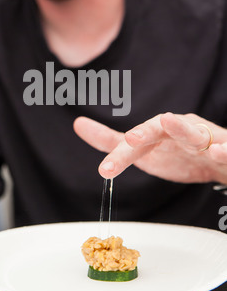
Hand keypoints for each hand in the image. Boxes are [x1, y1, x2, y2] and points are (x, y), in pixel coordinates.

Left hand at [73, 112, 226, 184]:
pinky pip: (224, 147)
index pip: (135, 141)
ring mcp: (202, 137)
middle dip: (146, 131)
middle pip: (160, 129)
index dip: (120, 155)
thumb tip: (78, 124)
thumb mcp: (141, 150)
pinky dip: (222, 149)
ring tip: (170, 121)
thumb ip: (111, 142)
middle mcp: (178, 129)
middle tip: (132, 138)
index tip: (105, 169)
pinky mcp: (222, 147)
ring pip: (193, 132)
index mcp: (158, 132)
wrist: (216, 160)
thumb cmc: (177, 152)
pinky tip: (217, 151)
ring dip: (182, 128)